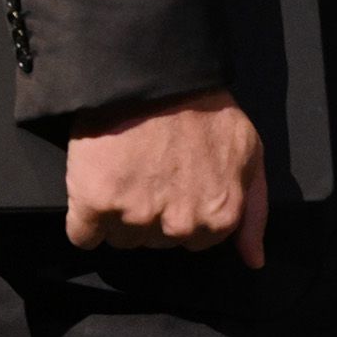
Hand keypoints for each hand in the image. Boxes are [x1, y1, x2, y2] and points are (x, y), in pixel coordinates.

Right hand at [64, 87, 266, 266]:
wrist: (155, 76)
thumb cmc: (205, 110)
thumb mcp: (249, 153)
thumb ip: (254, 210)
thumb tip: (253, 260)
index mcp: (219, 217)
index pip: (194, 243)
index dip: (184, 211)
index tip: (178, 183)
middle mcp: (180, 226)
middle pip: (156, 242)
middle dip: (154, 212)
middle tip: (153, 170)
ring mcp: (136, 218)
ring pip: (121, 239)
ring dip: (119, 214)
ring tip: (128, 171)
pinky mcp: (95, 207)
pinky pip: (83, 236)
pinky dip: (84, 219)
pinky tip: (97, 186)